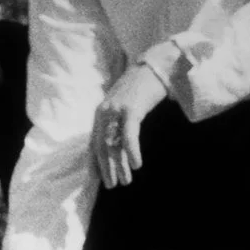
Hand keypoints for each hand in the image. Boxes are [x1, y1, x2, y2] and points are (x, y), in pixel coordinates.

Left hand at [90, 63, 168, 188]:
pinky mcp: (131, 109)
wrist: (156, 64)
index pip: (93, 143)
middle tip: (112, 186)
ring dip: (119, 166)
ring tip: (125, 182)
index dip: (94, 163)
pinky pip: (128, 136)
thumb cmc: (143, 87)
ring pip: (114, 144)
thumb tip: (115, 145)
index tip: (96, 180)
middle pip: (102, 147)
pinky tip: (136, 165)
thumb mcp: (123, 105)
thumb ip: (116, 122)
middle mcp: (105, 112)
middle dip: (106, 169)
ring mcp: (117, 110)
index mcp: (101, 113)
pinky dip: (131, 152)